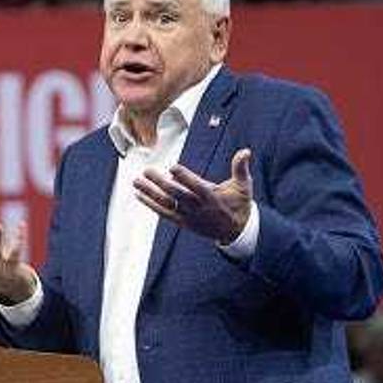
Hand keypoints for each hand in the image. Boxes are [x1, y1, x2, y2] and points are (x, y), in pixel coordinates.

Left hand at [133, 148, 252, 243]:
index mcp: (212, 197)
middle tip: (147, 170)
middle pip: (177, 195)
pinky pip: (164, 213)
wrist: (235, 231)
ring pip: (166, 204)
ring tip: (136, 181)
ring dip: (150, 193)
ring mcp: (188, 216)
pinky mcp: (182, 221)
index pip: (197, 187)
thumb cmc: (239, 204)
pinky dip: (151, 204)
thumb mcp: (244, 186)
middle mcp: (198, 208)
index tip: (173, 167)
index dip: (185, 178)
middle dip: (161, 183)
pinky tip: (139, 195)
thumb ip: (241, 168)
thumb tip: (245, 151)